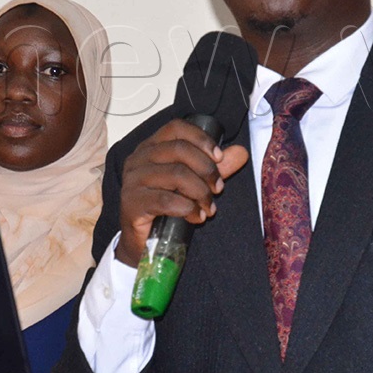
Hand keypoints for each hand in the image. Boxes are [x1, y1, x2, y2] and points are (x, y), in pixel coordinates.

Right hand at [116, 118, 248, 266]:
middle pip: (179, 150)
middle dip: (207, 169)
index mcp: (150, 147)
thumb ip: (215, 167)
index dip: (201, 139)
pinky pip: (166, 200)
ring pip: (176, 174)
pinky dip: (188, 208)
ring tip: (209, 208)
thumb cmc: (166, 208)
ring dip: (201, 193)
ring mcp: (132, 181)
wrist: (144, 243)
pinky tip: (196, 217)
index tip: (220, 157)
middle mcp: (138, 159)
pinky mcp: (131, 203)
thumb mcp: (194, 183)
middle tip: (219, 189)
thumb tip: (240, 152)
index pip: (176, 128)